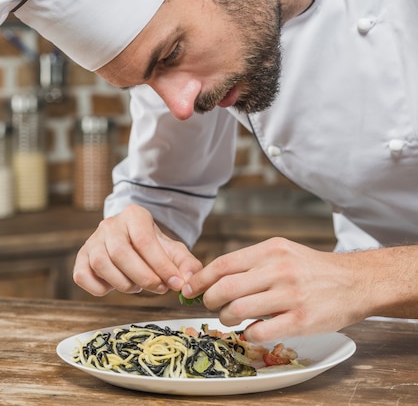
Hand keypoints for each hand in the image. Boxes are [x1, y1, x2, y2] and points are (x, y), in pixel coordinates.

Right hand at [73, 204, 201, 296]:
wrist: (130, 240)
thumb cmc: (152, 247)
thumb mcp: (173, 250)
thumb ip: (185, 264)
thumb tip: (189, 281)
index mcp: (134, 215)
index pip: (144, 240)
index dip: (160, 265)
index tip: (175, 283)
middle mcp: (110, 224)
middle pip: (121, 252)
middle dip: (143, 276)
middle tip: (159, 288)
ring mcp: (92, 240)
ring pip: (102, 264)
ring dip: (123, 283)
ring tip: (137, 286)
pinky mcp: (80, 258)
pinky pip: (83, 276)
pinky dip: (99, 288)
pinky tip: (115, 287)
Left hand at [183, 237, 373, 341]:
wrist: (354, 282)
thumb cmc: (312, 268)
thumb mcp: (283, 252)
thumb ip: (253, 262)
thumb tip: (215, 277)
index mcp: (271, 250)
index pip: (224, 264)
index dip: (201, 279)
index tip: (190, 289)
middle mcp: (279, 269)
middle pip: (226, 287)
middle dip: (209, 300)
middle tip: (209, 305)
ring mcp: (290, 295)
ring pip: (239, 309)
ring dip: (226, 318)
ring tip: (231, 318)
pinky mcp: (301, 320)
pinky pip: (261, 331)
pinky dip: (248, 333)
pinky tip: (251, 331)